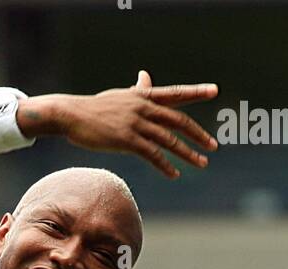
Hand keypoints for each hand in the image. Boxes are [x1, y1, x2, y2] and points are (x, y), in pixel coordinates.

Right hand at [56, 71, 218, 178]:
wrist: (72, 115)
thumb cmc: (95, 107)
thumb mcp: (120, 96)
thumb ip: (138, 90)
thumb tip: (146, 76)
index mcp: (144, 96)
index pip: (175, 93)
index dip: (196, 92)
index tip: (215, 90)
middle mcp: (143, 107)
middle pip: (178, 120)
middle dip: (198, 134)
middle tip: (213, 145)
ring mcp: (136, 124)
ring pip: (169, 139)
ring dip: (187, 153)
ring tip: (201, 163)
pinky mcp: (126, 140)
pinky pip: (152, 154)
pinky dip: (165, 165)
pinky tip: (174, 174)